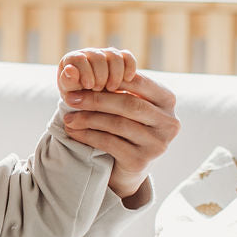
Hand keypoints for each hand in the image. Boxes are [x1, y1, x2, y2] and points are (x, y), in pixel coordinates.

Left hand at [57, 48, 179, 204]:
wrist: (127, 166)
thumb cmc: (125, 127)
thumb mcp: (126, 105)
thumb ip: (117, 87)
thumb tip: (81, 69)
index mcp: (167, 101)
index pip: (139, 83)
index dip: (111, 79)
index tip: (84, 79)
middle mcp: (168, 122)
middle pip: (129, 105)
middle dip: (96, 100)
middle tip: (69, 98)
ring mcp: (157, 143)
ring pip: (118, 125)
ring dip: (88, 119)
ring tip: (68, 117)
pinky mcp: (142, 161)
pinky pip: (110, 143)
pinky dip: (88, 135)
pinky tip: (73, 131)